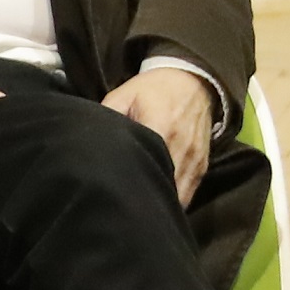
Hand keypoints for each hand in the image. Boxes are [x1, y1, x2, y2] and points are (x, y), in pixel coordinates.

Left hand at [103, 65, 216, 201]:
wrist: (192, 81)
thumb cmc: (153, 90)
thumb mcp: (124, 95)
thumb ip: (107, 117)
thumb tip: (88, 142)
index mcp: (160, 128)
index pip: (145, 165)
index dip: (129, 184)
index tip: (114, 193)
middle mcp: (180, 148)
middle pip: (162, 186)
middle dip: (144, 199)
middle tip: (123, 206)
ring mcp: (194, 160)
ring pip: (178, 197)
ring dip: (160, 202)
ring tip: (140, 208)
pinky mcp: (201, 167)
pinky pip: (189, 193)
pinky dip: (174, 200)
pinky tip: (158, 201)